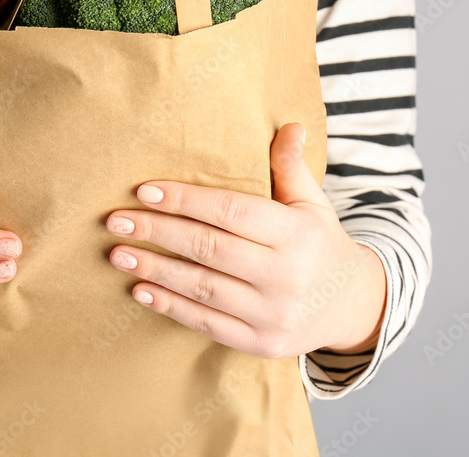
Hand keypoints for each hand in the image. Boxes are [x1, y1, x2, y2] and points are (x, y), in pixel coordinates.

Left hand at [105, 122, 386, 358]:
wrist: (352, 306)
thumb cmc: (319, 244)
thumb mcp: (313, 203)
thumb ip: (291, 167)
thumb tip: (289, 124)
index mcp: (298, 233)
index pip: (232, 212)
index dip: (185, 200)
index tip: (144, 190)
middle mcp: (286, 275)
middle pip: (209, 248)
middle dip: (158, 232)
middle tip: (115, 221)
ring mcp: (274, 314)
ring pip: (202, 288)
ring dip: (155, 270)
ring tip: (117, 254)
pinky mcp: (262, 344)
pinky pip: (208, 324)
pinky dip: (171, 307)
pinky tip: (140, 291)